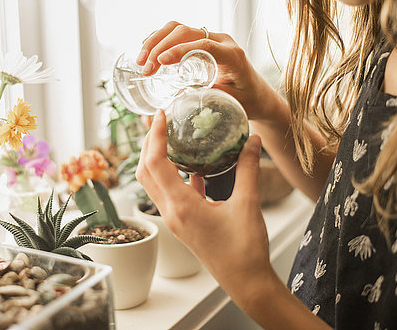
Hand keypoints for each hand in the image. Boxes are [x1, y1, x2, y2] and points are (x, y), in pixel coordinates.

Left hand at [135, 110, 274, 305]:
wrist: (246, 282)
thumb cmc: (246, 249)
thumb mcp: (248, 204)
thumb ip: (248, 168)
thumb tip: (251, 139)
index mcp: (181, 206)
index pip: (156, 162)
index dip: (155, 135)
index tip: (160, 114)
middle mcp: (171, 212)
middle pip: (145, 170)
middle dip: (148, 143)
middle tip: (159, 120)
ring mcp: (174, 219)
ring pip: (153, 183)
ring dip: (155, 159)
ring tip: (168, 137)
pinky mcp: (182, 224)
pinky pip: (169, 194)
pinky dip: (174, 176)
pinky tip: (191, 167)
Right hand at [137, 21, 275, 119]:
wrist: (259, 95)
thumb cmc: (248, 101)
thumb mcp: (233, 102)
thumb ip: (211, 95)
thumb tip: (181, 93)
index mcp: (232, 54)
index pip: (202, 44)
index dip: (179, 50)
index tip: (160, 62)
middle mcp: (221, 40)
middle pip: (185, 31)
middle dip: (160, 47)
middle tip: (145, 68)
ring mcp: (210, 38)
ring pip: (178, 29)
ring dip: (155, 41)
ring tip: (141, 61)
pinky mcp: (201, 41)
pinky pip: (178, 33)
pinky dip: (160, 40)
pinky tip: (146, 51)